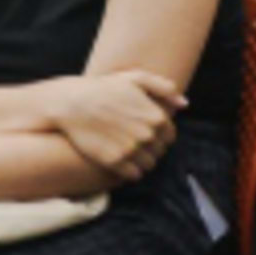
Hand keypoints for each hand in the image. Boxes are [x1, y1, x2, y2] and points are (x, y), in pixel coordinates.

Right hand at [52, 70, 184, 180]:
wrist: (71, 103)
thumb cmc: (104, 88)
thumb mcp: (136, 78)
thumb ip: (164, 88)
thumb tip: (184, 104)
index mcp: (157, 117)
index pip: (170, 136)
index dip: (160, 136)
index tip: (147, 133)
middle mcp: (147, 135)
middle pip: (160, 152)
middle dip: (151, 148)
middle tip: (135, 142)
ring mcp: (131, 150)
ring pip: (149, 165)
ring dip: (142, 161)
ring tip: (128, 152)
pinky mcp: (114, 162)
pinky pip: (133, 175)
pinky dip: (130, 171)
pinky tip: (121, 161)